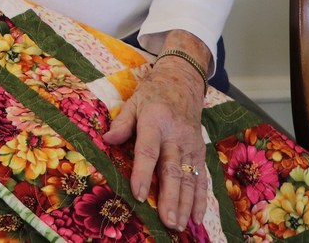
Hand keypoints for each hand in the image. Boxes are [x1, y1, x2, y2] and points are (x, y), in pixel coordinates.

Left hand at [102, 43, 208, 231]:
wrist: (182, 82)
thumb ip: (122, 123)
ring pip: (189, 178)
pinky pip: (202, 177)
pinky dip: (201, 199)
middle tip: (167, 221)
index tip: (138, 195)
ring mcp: (191, 145)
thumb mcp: (133, 102)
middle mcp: (176, 136)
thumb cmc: (153, 94)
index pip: (148, 151)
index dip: (142, 173)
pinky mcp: (200, 151)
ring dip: (186, 204)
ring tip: (180, 225)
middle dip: (170, 198)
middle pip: (172, 170)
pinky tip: (197, 218)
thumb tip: (107, 140)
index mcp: (155, 122)